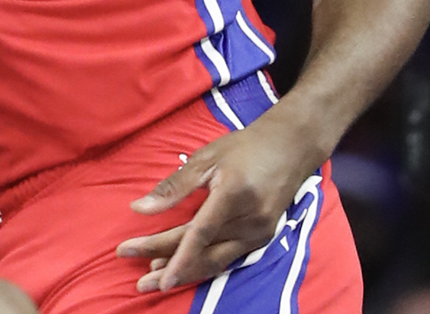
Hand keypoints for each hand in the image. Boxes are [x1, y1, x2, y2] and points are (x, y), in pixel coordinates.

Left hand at [115, 115, 324, 293]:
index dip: (176, 255)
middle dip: (171, 267)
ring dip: (186, 273)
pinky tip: (183, 269)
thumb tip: (139, 208)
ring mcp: (260, 233)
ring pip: (216, 261)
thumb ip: (174, 186)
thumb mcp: (205, 158)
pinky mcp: (263, 239)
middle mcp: (250, 220)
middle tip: (140, 281)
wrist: (290, 149)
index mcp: (234, 194)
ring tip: (154, 279)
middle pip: (204, 251)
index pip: (200, 233)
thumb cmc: (243, 148)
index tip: (154, 272)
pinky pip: (229, 258)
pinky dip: (204, 265)